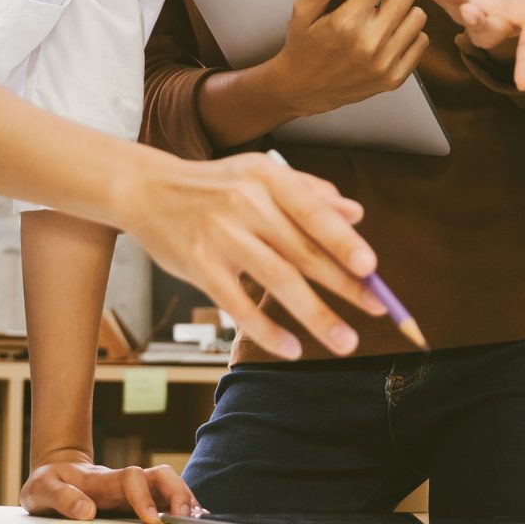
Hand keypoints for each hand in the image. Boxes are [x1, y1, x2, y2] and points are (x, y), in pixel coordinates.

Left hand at [21, 456, 198, 523]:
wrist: (54, 473)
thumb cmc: (48, 483)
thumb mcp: (41, 490)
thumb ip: (62, 498)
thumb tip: (88, 511)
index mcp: (101, 480)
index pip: (131, 478)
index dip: (145, 496)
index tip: (152, 520)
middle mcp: (123, 483)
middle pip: (161, 476)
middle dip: (178, 493)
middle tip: (185, 519)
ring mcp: (133, 491)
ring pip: (169, 485)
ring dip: (186, 500)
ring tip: (197, 522)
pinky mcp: (137, 501)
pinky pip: (165, 499)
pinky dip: (182, 507)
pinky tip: (193, 521)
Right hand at [113, 153, 383, 359]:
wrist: (146, 189)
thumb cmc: (213, 185)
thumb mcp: (259, 175)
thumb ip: (309, 193)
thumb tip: (357, 214)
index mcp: (268, 178)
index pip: (314, 213)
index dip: (344, 242)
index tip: (372, 269)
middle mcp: (246, 204)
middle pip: (304, 252)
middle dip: (345, 286)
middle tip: (378, 311)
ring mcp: (221, 236)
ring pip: (278, 281)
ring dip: (317, 315)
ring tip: (346, 341)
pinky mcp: (199, 266)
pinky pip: (239, 305)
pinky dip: (268, 330)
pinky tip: (292, 348)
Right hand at [258, 0, 430, 117]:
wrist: (302, 89)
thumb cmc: (302, 46)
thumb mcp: (303, 11)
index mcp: (346, 22)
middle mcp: (369, 43)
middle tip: (376, 2)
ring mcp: (384, 63)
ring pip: (418, 16)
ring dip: (403, 13)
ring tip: (384, 20)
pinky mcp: (394, 78)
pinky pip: (421, 42)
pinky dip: (409, 36)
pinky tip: (390, 38)